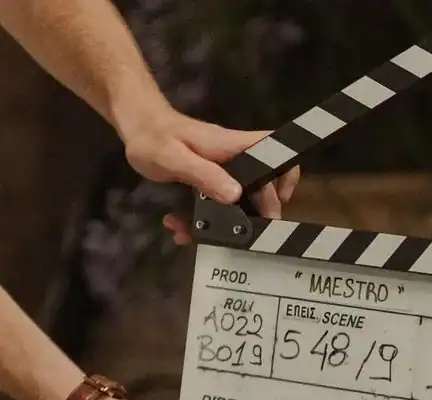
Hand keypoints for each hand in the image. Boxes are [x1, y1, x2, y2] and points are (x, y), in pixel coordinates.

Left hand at [118, 104, 300, 243]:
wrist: (134, 123)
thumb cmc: (152, 136)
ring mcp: (223, 167)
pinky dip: (205, 217)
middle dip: (258, 210)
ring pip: (241, 195)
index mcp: (234, 147)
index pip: (277, 151)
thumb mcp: (173, 157)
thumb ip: (204, 174)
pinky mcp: (210, 176)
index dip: (287, 173)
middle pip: (264, 182)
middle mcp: (235, 156)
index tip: (281, 200)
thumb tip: (235, 195)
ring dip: (228, 219)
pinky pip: (218, 198)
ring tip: (203, 236)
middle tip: (246, 232)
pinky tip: (183, 227)